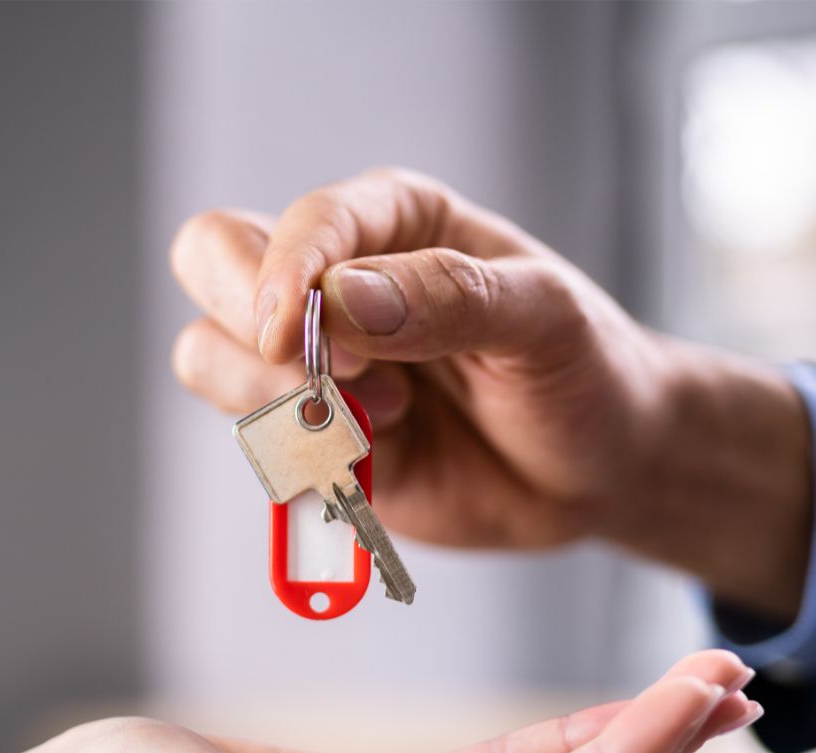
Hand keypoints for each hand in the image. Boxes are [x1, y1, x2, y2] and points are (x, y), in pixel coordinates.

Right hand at [170, 167, 814, 621]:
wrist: (606, 468)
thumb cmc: (585, 369)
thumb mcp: (543, 318)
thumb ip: (447, 295)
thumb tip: (340, 297)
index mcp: (390, 222)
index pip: (293, 224)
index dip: (278, 272)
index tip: (293, 332)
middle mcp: (335, 283)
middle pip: (209, 261)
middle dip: (245, 325)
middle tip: (324, 376)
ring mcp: (316, 365)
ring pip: (209, 357)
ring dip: (277, 403)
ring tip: (388, 419)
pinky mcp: (316, 442)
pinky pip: (259, 447)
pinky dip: (299, 465)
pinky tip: (379, 465)